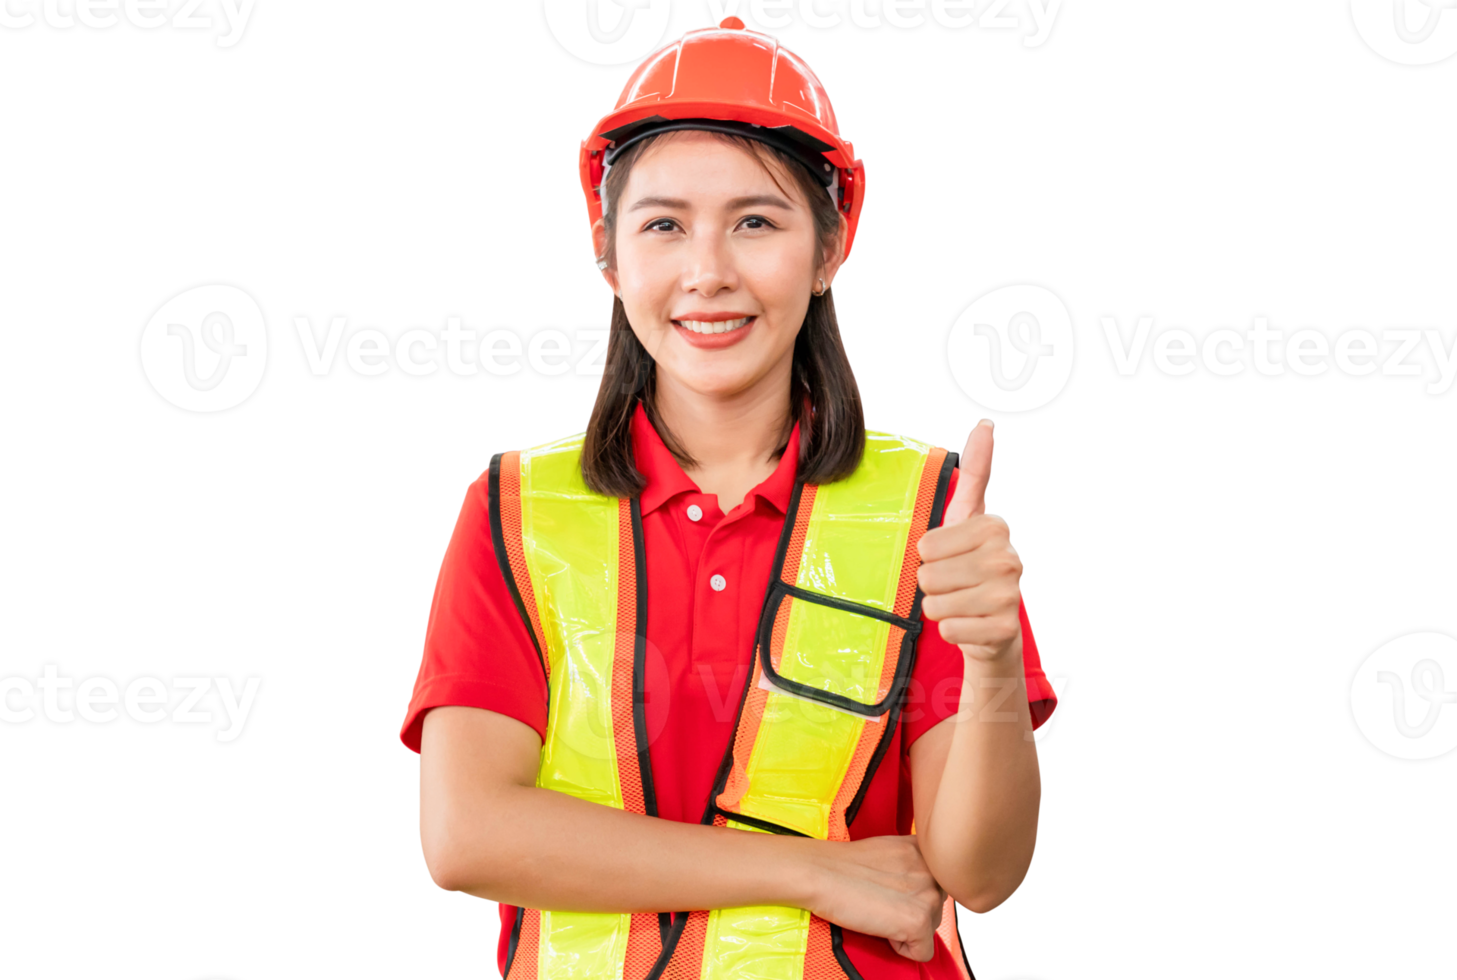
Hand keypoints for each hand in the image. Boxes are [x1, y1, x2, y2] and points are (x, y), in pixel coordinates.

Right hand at [805, 835, 946, 961]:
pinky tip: (881, 927)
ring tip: (879, 911)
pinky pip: (923, 951)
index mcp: (926, 850)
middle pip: (936, 907)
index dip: (914, 894)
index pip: (937, 884)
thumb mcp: (891, 850)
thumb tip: (919, 886)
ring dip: (907, 928)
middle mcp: (932, 870)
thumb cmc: (844, 863)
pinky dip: (902, 948)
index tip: (894, 892)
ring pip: (931, 928)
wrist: (820, 873)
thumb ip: (913, 863)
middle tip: (883, 902)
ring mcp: (927, 896)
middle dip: (913, 911)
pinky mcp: (917, 922)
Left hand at [916, 419, 1024, 662]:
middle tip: (954, 585)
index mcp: (996, 527)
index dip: (929, 555)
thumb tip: (986, 423)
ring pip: (935, 604)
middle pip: (928, 575)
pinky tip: (969, 623)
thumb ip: (977, 471)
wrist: (992, 624)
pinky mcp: (1002, 631)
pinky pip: (948, 629)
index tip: (951, 556)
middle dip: (932, 584)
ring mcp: (1009, 596)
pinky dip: (951, 630)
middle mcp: (1009, 559)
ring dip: (940, 607)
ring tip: (960, 603)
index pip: (926, 545)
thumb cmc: (970, 564)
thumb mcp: (968, 516)